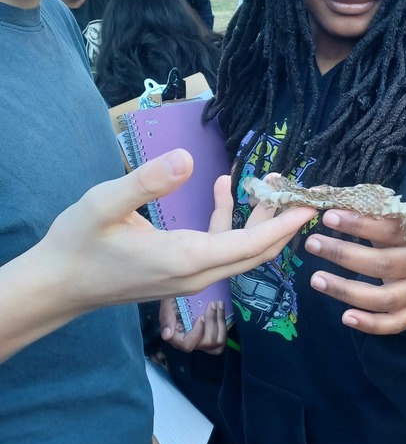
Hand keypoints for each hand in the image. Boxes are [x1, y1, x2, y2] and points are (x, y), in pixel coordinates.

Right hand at [3, 150, 315, 360]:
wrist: (59, 285)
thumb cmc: (78, 244)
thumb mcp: (106, 204)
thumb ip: (147, 181)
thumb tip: (187, 158)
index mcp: (185, 259)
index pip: (249, 245)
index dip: (283, 226)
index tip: (309, 208)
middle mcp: (196, 274)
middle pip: (255, 251)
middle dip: (281, 220)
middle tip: (298, 186)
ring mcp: (191, 277)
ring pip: (240, 250)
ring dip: (259, 217)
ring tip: (269, 180)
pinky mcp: (183, 272)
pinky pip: (220, 247)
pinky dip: (230, 220)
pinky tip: (225, 187)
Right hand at [159, 297, 227, 353]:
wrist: (182, 293)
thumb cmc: (173, 299)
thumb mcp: (167, 305)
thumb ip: (166, 318)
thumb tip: (167, 335)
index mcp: (176, 337)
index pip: (188, 345)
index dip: (197, 333)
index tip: (201, 316)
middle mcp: (190, 342)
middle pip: (205, 343)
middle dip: (212, 322)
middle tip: (212, 304)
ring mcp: (201, 341)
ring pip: (216, 343)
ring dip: (220, 323)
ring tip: (218, 305)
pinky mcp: (210, 337)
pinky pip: (221, 340)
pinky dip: (224, 327)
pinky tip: (221, 311)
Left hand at [304, 210, 405, 333]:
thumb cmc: (399, 238)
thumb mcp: (388, 221)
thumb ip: (363, 213)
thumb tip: (323, 197)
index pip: (390, 228)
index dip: (359, 224)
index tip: (327, 216)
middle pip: (383, 264)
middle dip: (344, 254)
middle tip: (312, 244)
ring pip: (384, 297)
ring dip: (346, 290)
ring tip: (316, 279)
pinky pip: (393, 324)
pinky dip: (369, 324)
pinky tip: (345, 317)